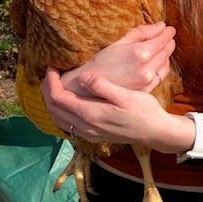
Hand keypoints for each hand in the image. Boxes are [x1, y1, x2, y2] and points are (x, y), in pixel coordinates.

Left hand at [42, 67, 178, 149]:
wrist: (155, 132)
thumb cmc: (144, 110)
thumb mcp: (126, 94)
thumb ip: (102, 86)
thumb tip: (82, 76)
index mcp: (91, 114)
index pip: (58, 98)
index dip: (51, 81)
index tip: (53, 66)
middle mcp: (86, 127)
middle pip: (53, 110)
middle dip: (47, 90)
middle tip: (50, 72)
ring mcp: (88, 133)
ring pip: (58, 119)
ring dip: (52, 101)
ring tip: (55, 83)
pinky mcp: (93, 135)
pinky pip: (67, 124)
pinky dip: (60, 110)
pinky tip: (68, 99)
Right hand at [60, 21, 175, 95]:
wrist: (89, 88)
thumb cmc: (100, 62)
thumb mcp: (119, 42)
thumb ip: (142, 33)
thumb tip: (161, 26)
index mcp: (141, 53)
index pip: (162, 39)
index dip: (167, 32)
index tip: (169, 28)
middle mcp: (147, 69)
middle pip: (166, 51)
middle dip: (168, 42)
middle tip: (168, 36)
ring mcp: (147, 82)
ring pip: (166, 64)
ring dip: (166, 54)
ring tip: (163, 47)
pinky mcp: (146, 91)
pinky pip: (161, 76)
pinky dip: (162, 67)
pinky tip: (158, 62)